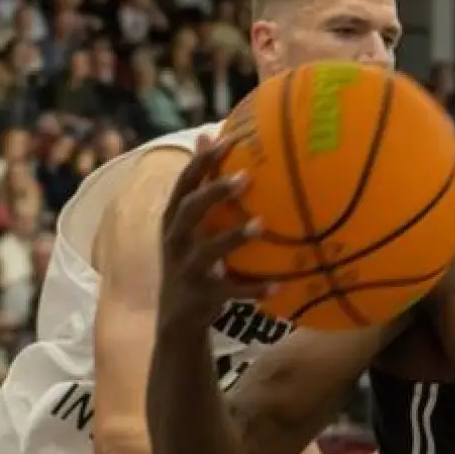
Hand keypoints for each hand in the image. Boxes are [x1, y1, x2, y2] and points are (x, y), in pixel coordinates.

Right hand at [158, 132, 272, 324]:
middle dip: (214, 193)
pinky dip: (253, 288)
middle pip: (189, 211)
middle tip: (246, 177)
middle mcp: (175, 240)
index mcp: (174, 218)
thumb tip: (210, 134)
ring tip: (261, 223)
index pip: (184, 182)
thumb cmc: (192, 258)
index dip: (203, 161)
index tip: (227, 140)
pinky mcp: (201, 297)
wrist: (177, 319)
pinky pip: (230, 292)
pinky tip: (280, 284)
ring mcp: (186, 269)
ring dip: (233, 237)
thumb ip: (202, 186)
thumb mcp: (191, 224)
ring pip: (208, 251)